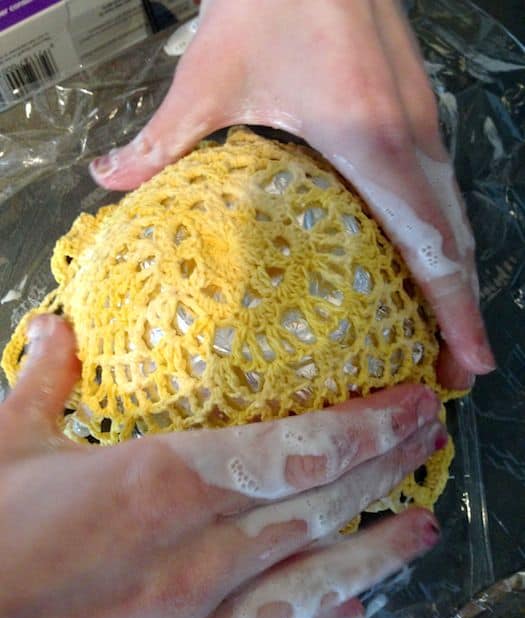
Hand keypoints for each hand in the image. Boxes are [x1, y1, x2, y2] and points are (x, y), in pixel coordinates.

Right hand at [0, 315, 444, 617]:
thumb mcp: (5, 445)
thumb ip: (46, 381)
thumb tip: (57, 328)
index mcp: (160, 485)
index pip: (294, 450)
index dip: (363, 425)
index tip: (409, 401)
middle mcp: (196, 553)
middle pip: (320, 505)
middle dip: (385, 466)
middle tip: (430, 435)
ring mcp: (197, 617)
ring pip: (315, 581)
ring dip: (378, 550)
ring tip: (424, 527)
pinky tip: (359, 610)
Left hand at [89, 0, 494, 389]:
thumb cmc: (270, 1)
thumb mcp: (211, 76)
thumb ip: (163, 138)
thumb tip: (107, 177)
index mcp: (370, 140)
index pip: (427, 241)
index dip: (453, 308)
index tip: (468, 361)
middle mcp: (411, 139)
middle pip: (453, 242)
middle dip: (460, 313)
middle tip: (452, 372)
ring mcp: (421, 124)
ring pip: (454, 217)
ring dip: (455, 279)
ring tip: (446, 334)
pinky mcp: (416, 112)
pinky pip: (440, 190)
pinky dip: (441, 239)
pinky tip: (425, 266)